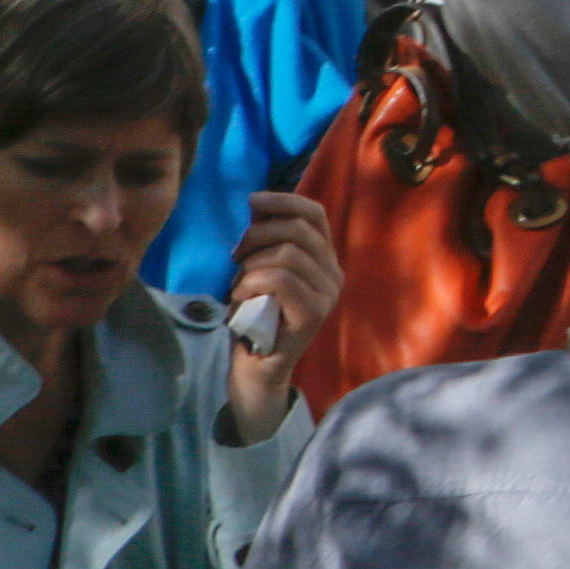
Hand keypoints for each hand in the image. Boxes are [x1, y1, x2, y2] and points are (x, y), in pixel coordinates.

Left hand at [223, 189, 340, 437]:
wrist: (257, 367)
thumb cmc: (255, 317)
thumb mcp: (260, 270)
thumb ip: (266, 241)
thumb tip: (257, 204)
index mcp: (324, 258)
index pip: (315, 214)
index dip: (284, 201)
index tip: (252, 201)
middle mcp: (334, 272)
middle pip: (298, 230)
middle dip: (258, 235)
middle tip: (235, 255)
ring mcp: (328, 293)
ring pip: (288, 254)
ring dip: (252, 265)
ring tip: (239, 284)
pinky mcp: (314, 313)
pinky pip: (281, 280)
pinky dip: (251, 283)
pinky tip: (240, 296)